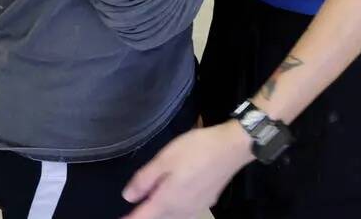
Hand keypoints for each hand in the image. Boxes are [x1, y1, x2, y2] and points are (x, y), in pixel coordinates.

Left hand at [123, 122, 252, 218]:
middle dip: (147, 214)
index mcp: (168, 200)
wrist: (231, 148)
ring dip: (161, 212)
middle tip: (136, 205)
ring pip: (173, 216)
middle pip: (159, 218)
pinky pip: (185, 210)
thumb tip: (128, 197)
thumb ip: (145, 180)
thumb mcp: (165, 159)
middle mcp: (182, 210)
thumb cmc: (195, 150)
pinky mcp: (208, 200)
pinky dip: (175, 207)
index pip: (143, 218)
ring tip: (153, 200)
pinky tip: (176, 195)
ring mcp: (197, 207)